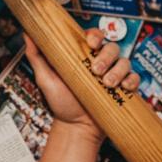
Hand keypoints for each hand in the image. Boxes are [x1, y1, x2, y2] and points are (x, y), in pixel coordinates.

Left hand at [23, 28, 140, 140]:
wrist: (75, 127)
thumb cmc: (60, 101)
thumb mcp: (45, 78)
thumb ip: (37, 56)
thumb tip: (27, 34)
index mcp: (82, 55)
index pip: (93, 36)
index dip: (95, 35)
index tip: (91, 42)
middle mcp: (99, 62)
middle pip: (111, 47)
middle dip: (106, 56)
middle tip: (96, 70)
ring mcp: (113, 75)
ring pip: (124, 61)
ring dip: (118, 70)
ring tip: (108, 83)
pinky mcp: (123, 89)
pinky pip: (135, 79)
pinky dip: (132, 81)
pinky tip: (124, 88)